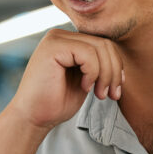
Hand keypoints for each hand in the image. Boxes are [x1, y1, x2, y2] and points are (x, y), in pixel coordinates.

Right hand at [8, 29, 124, 131]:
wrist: (33, 118)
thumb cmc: (56, 103)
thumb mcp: (85, 79)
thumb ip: (97, 64)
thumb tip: (119, 58)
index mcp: (68, 41)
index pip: (104, 43)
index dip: (116, 66)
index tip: (115, 89)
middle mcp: (60, 35)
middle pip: (105, 43)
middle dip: (114, 71)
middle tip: (112, 95)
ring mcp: (55, 39)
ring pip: (100, 47)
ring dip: (106, 75)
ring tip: (100, 94)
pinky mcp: (53, 47)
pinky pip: (88, 54)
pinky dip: (93, 73)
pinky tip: (85, 87)